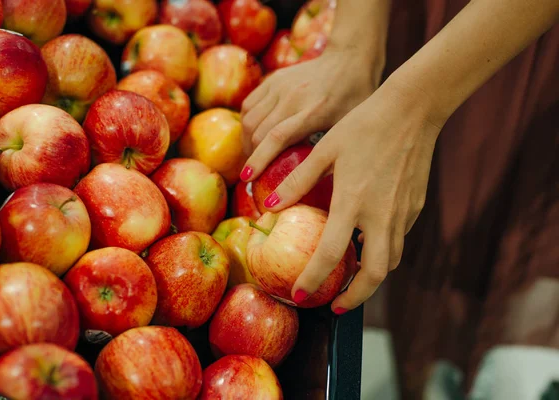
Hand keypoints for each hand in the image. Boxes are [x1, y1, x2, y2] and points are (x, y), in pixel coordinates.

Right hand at [239, 48, 382, 179]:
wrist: (350, 58)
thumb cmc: (355, 97)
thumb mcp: (348, 125)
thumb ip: (327, 147)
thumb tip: (308, 177)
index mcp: (314, 111)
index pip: (276, 137)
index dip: (259, 160)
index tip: (249, 179)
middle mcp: (292, 97)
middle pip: (257, 130)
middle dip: (250, 156)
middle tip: (251, 175)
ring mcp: (280, 85)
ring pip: (249, 118)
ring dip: (245, 141)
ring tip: (251, 157)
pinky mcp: (273, 79)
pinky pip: (249, 104)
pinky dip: (246, 123)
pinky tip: (252, 136)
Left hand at [263, 79, 442, 312]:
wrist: (412, 110)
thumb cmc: (363, 126)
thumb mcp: (325, 149)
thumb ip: (298, 181)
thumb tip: (270, 207)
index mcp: (353, 201)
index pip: (332, 253)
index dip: (314, 278)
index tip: (300, 294)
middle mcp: (381, 215)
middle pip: (374, 275)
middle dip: (355, 298)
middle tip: (336, 306)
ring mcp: (402, 213)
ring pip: (391, 261)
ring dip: (371, 278)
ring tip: (351, 281)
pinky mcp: (415, 207)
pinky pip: (399, 240)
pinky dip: (383, 252)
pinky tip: (368, 242)